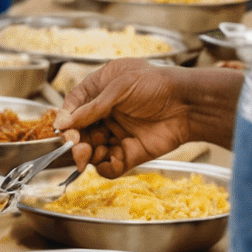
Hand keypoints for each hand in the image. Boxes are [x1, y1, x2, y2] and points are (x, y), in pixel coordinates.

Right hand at [55, 59, 196, 174]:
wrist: (189, 104)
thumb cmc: (157, 84)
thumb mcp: (120, 87)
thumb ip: (92, 106)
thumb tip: (65, 121)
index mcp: (100, 91)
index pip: (74, 106)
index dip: (66, 119)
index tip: (62, 129)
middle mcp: (106, 113)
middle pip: (79, 131)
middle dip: (74, 140)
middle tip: (75, 146)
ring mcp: (117, 134)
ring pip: (91, 150)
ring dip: (86, 154)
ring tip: (89, 154)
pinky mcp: (130, 153)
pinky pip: (110, 166)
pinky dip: (105, 167)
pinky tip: (108, 160)